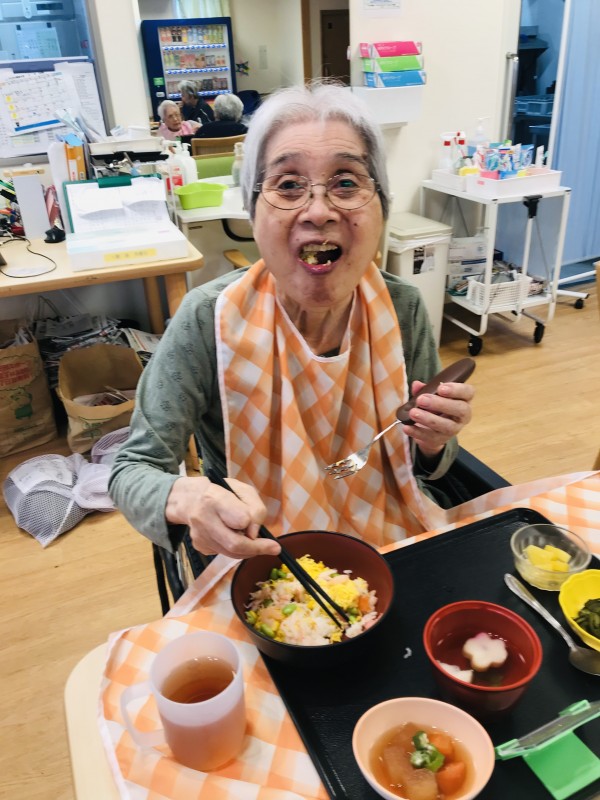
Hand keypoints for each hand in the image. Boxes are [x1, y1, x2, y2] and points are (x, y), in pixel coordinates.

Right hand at [165, 476, 280, 558]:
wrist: (190, 500)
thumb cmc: (221, 491)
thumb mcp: (242, 490)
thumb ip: (255, 508)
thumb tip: (254, 534)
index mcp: (214, 498)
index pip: (240, 519)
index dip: (251, 523)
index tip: (258, 526)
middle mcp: (203, 519)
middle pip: (235, 544)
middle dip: (258, 549)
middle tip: (274, 548)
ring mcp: (199, 535)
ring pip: (231, 553)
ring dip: (248, 550)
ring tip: (256, 542)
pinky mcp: (199, 546)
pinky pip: (224, 552)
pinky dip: (235, 549)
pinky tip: (233, 536)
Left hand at [403, 378, 474, 458]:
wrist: (432, 429)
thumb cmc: (435, 406)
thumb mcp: (431, 395)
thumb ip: (425, 389)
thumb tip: (416, 385)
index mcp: (463, 399)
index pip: (468, 392)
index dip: (456, 389)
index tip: (440, 387)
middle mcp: (462, 415)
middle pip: (460, 409)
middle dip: (440, 404)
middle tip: (421, 400)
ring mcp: (454, 430)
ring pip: (446, 426)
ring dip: (428, 419)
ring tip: (413, 413)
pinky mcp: (441, 440)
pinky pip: (431, 437)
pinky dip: (417, 432)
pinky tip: (408, 427)